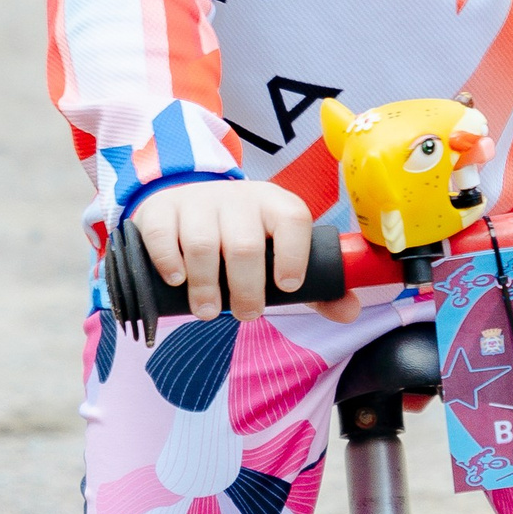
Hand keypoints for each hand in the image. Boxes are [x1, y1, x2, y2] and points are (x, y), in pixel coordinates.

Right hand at [133, 178, 357, 323]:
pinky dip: (169, 264)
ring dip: (205, 286)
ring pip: (202, 245)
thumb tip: (350, 312)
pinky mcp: (162, 209)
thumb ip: (315, 287)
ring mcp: (198, 201)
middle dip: (246, 289)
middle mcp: (238, 198)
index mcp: (275, 205)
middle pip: (244, 244)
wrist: (190, 203)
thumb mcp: (279, 254)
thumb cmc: (245, 238)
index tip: (287, 287)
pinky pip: (164, 237)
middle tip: (245, 315)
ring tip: (209, 311)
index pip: (292, 219)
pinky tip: (176, 281)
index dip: (293, 255)